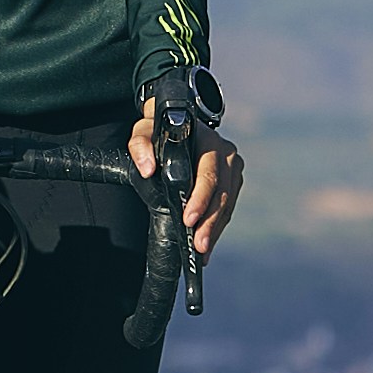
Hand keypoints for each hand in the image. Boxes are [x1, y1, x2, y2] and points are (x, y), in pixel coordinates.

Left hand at [128, 96, 247, 255]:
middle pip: (221, 194)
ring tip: (202, 251)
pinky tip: (207, 242)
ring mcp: (232, 168)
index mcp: (209, 142)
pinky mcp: (232, 181)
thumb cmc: (160, 128)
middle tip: (198, 246)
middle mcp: (226, 154)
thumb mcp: (144, 130)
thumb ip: (140, 146)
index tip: (188, 220)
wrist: (178, 121)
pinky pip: (227, 207)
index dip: (200, 199)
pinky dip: (216, 225)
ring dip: (214, 229)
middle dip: (209, 223)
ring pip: (227, 204)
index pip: (208, 175)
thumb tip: (147, 169)